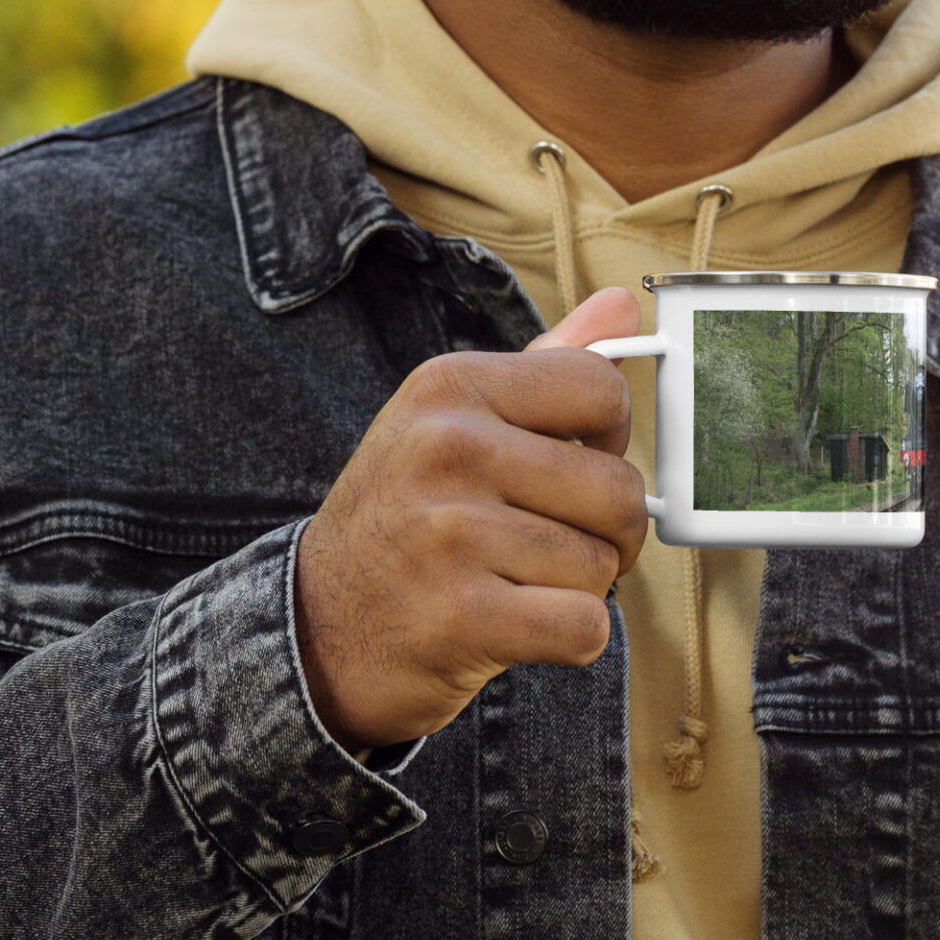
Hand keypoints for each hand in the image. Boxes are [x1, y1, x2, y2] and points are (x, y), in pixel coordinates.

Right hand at [294, 287, 646, 753]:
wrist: (316, 626)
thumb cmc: (407, 514)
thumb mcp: (454, 419)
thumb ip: (546, 362)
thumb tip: (623, 301)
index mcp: (451, 385)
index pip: (601, 390)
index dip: (609, 439)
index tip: (574, 466)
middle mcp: (448, 446)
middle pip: (617, 489)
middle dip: (607, 531)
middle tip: (552, 543)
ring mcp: (451, 533)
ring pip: (602, 564)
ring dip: (577, 588)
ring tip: (514, 580)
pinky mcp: (459, 617)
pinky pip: (584, 626)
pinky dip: (568, 639)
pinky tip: (516, 625)